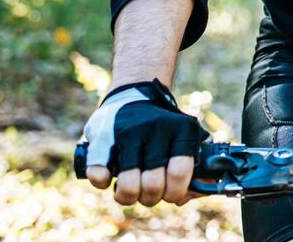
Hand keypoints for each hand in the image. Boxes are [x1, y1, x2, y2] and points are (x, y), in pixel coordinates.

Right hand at [79, 79, 207, 206]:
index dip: (174, 192)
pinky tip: (107, 178)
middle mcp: (156, 128)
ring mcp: (128, 131)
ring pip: (128, 185)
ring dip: (127, 197)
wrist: (133, 93)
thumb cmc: (164, 129)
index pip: (179, 172)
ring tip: (129, 191)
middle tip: (148, 193)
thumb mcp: (184, 138)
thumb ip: (193, 167)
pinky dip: (102, 183)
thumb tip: (185, 199)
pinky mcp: (102, 136)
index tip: (169, 194)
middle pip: (153, 184)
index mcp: (182, 129)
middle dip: (150, 198)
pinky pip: (99, 174)